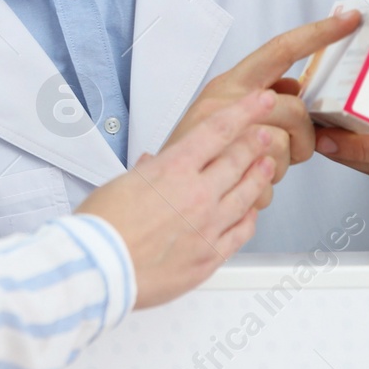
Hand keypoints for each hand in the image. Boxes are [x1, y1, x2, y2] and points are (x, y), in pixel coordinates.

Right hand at [76, 91, 278, 308]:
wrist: (101, 268)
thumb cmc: (102, 227)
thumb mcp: (120, 184)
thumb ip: (145, 174)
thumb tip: (151, 167)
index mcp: (173, 170)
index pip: (218, 130)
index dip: (245, 110)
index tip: (260, 100)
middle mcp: (197, 194)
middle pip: (238, 159)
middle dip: (257, 142)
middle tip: (268, 133)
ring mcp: (208, 225)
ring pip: (247, 194)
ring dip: (259, 176)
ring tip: (268, 165)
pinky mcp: (210, 256)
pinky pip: (241, 232)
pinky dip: (250, 217)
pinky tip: (252, 212)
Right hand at [163, 11, 362, 206]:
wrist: (158, 188)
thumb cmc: (192, 148)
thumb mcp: (222, 107)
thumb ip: (259, 95)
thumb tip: (292, 86)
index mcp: (230, 84)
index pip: (281, 49)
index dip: (319, 33)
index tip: (349, 20)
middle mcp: (227, 103)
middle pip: (294, 109)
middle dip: (303, 137)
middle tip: (290, 150)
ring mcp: (226, 137)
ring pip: (286, 147)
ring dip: (280, 168)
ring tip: (256, 168)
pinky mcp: (228, 172)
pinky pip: (270, 181)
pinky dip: (262, 190)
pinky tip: (244, 185)